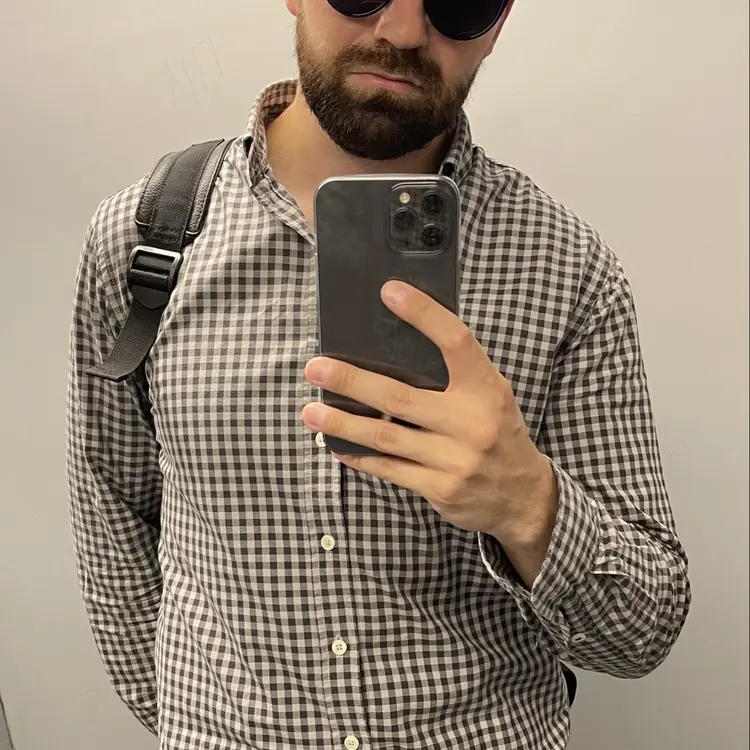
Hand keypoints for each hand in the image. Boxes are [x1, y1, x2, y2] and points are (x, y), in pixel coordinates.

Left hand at [301, 280, 558, 582]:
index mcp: (486, 389)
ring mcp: (454, 459)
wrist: (523, 496)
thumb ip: (454, 375)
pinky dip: (360, 456)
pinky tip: (337, 445)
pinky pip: (389, 469)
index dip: (423, 314)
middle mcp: (471, 422)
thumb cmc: (498, 433)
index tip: (388, 292)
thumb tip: (394, 348)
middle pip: (400, 396)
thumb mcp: (490, 395)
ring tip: (312, 411)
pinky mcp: (439, 489)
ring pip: (386, 436)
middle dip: (352, 381)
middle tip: (315, 368)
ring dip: (343, 423)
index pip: (455, 341)